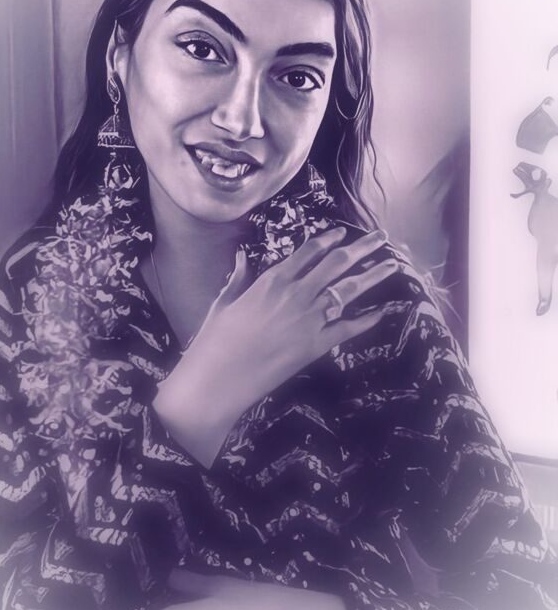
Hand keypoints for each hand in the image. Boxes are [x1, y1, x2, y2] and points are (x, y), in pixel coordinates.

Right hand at [154, 225, 397, 464]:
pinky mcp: (316, 345)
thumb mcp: (224, 302)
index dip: (329, 239)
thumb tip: (242, 256)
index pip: (309, 251)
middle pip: (337, 263)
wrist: (221, 377)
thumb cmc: (215, 339)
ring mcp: (309, 319)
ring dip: (374, 274)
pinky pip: (349, 328)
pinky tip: (385, 310)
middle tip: (381, 236)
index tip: (344, 232)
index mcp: (273, 280)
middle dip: (362, 247)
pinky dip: (368, 319)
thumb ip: (238, 277)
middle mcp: (296, 294)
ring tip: (393, 263)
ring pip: (349, 289)